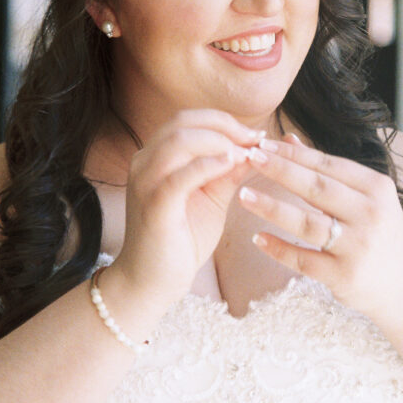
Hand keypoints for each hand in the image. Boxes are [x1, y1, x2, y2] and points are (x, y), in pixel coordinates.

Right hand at [111, 110, 260, 307]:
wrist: (152, 282)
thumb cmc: (181, 239)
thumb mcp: (212, 197)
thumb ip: (228, 171)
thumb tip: (256, 148)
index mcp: (156, 157)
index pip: (189, 120)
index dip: (225, 122)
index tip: (258, 136)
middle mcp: (145, 162)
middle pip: (184, 121)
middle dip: (225, 126)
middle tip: (256, 141)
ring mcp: (145, 182)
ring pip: (180, 141)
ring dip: (219, 142)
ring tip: (246, 154)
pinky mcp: (153, 205)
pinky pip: (180, 176)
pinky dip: (208, 165)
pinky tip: (232, 165)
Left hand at [239, 134, 402, 324]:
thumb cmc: (380, 233)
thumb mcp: (364, 197)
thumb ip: (327, 170)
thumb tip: (288, 139)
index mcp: (376, 188)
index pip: (328, 164)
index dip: (293, 154)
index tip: (262, 143)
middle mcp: (370, 214)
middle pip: (316, 188)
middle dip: (280, 170)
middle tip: (250, 157)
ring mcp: (358, 247)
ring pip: (307, 223)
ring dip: (272, 208)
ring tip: (243, 195)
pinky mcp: (345, 276)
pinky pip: (304, 260)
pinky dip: (279, 248)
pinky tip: (258, 238)